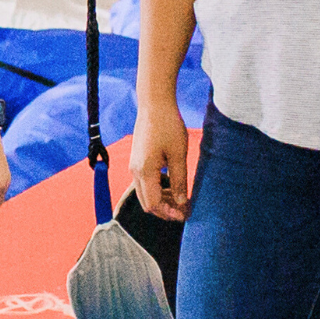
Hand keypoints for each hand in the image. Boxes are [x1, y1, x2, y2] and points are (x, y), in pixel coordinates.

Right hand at [130, 99, 189, 220]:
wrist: (154, 104)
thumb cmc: (168, 126)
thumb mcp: (179, 155)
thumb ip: (179, 181)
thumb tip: (181, 203)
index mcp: (145, 171)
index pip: (153, 204)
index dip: (168, 213)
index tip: (184, 214)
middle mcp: (135, 171)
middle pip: (146, 203)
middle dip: (164, 210)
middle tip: (183, 210)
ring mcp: (134, 165)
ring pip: (145, 193)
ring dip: (161, 200)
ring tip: (180, 199)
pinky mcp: (137, 160)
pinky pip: (144, 183)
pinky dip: (157, 189)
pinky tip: (171, 185)